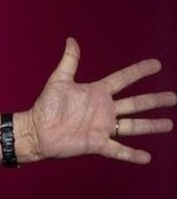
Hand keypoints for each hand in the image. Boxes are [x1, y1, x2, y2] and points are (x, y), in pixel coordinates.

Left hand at [27, 38, 174, 163]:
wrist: (35, 131)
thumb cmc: (45, 106)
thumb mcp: (58, 81)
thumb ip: (69, 62)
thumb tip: (71, 40)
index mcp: (97, 93)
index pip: (123, 79)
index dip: (139, 71)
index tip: (157, 64)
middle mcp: (104, 109)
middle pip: (135, 103)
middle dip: (155, 100)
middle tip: (174, 98)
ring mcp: (102, 127)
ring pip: (132, 126)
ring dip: (151, 126)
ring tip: (169, 124)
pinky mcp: (96, 144)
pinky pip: (118, 150)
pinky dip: (132, 155)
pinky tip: (146, 158)